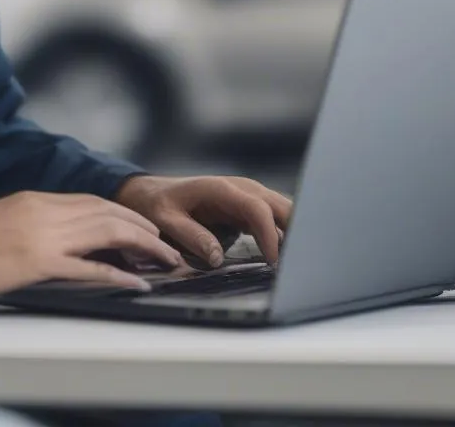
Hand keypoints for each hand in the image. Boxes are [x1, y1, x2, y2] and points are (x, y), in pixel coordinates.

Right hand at [0, 190, 184, 303]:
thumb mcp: (5, 220)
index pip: (91, 200)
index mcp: (36, 199)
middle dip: (141, 226)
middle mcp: (45, 210)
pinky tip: (135, 282)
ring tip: (162, 258)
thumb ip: (34, 222)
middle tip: (164, 242)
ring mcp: (43, 234)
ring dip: (140, 244)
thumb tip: (59, 236)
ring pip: (105, 232)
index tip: (141, 225)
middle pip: (106, 211)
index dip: (122, 213)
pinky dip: (117, 274)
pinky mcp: (37, 261)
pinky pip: (87, 267)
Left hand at [114, 175, 291, 267]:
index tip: (273, 263)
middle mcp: (241, 188)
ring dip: (294, 233)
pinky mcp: (249, 207)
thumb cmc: (158, 204)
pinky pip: (275, 219)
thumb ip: (192, 236)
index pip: (258, 209)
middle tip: (301, 266)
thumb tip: (217, 258)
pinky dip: (285, 235)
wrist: (153, 192)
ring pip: (283, 211)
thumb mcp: (166, 220)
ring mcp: (248, 196)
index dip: (269, 236)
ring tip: (300, 265)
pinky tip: (288, 258)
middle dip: (296, 232)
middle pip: (281, 207)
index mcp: (222, 189)